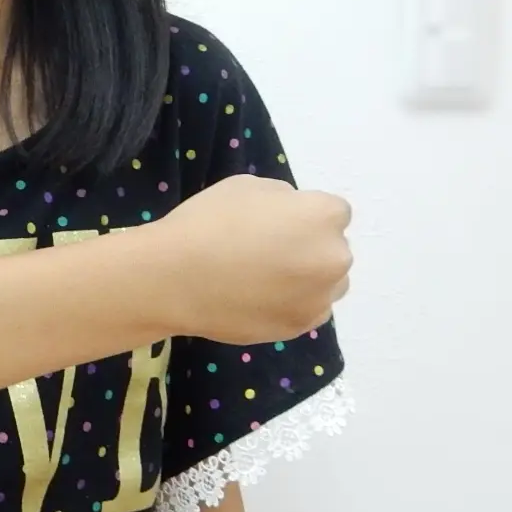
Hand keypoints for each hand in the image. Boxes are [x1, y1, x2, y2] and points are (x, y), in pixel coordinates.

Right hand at [153, 175, 351, 344]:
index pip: (334, 211)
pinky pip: (312, 308)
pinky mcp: (303, 326)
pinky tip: (261, 296)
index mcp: (323, 216)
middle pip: (333, 248)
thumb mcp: (248, 186)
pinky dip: (295, 302)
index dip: (305, 215)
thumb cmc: (209, 222)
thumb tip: (293, 217)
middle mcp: (334, 257)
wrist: (176, 279)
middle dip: (310, 246)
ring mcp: (321, 297)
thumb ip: (285, 199)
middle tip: (269, 249)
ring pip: (328, 282)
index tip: (277, 222)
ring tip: (265, 277)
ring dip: (309, 277)